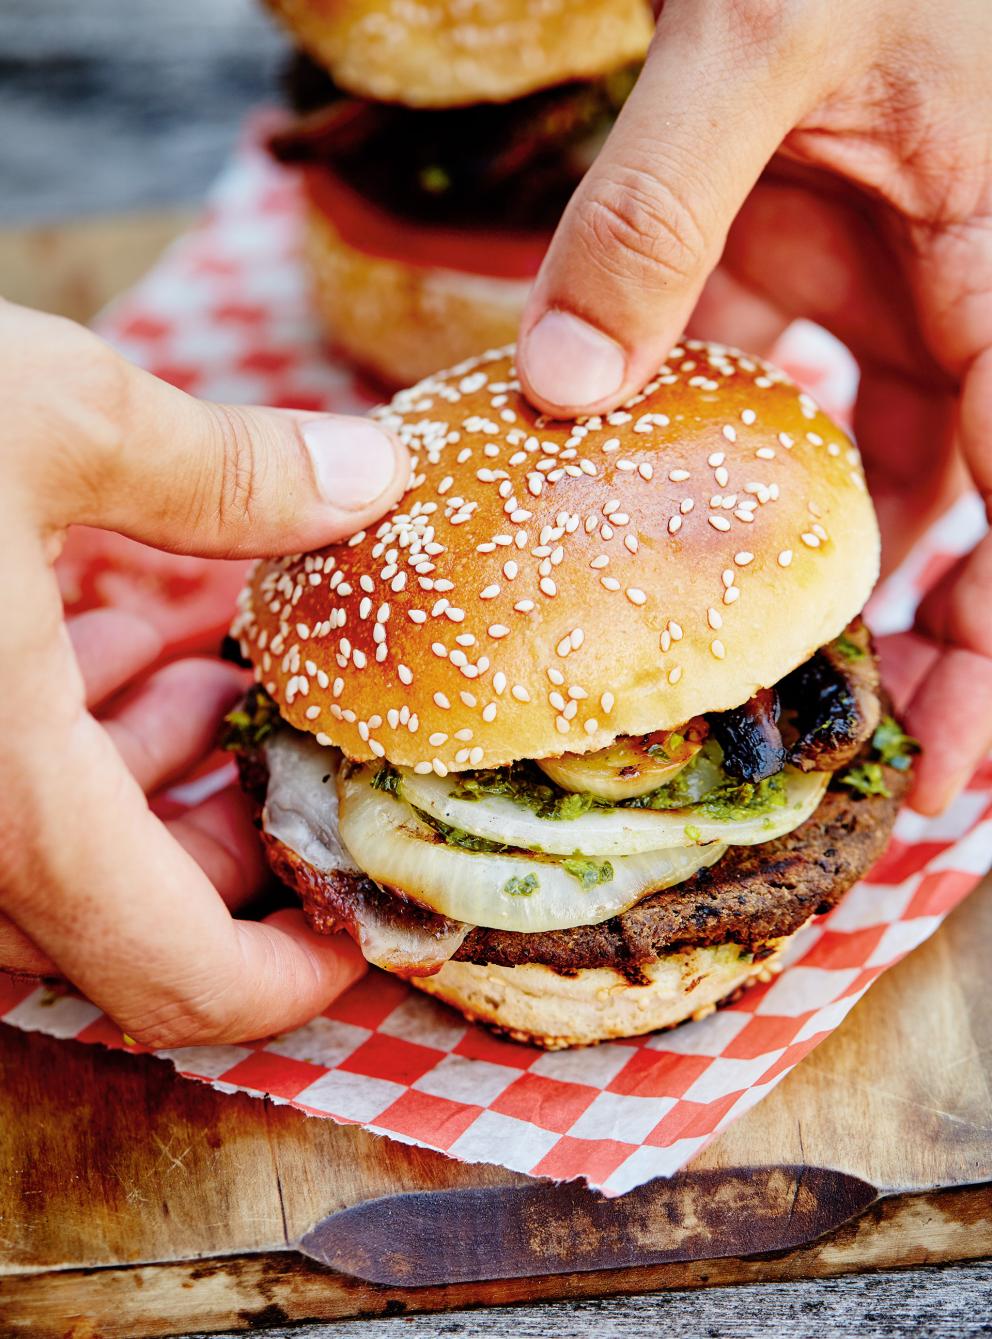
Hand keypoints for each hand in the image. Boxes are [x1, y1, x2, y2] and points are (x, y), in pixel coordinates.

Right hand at [0, 301, 408, 1044]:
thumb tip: (375, 478)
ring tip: (199, 673)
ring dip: (142, 784)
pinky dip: (58, 749)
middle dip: (222, 839)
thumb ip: (230, 471)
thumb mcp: (49, 414)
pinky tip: (91, 643)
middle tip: (282, 739)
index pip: (177, 981)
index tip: (354, 925)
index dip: (287, 980)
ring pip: (43, 864)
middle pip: (117, 919)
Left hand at [516, 0, 991, 813]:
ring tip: (787, 684)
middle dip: (948, 628)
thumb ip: (658, 208)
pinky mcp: (798, 265)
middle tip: (899, 755)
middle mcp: (960, 284)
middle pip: (973, 496)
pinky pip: (777, 398)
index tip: (971, 741)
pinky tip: (683, 546)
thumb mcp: (751, 34)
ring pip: (879, 464)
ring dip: (835, 573)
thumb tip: (559, 386)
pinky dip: (734, 476)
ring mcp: (880, 281)